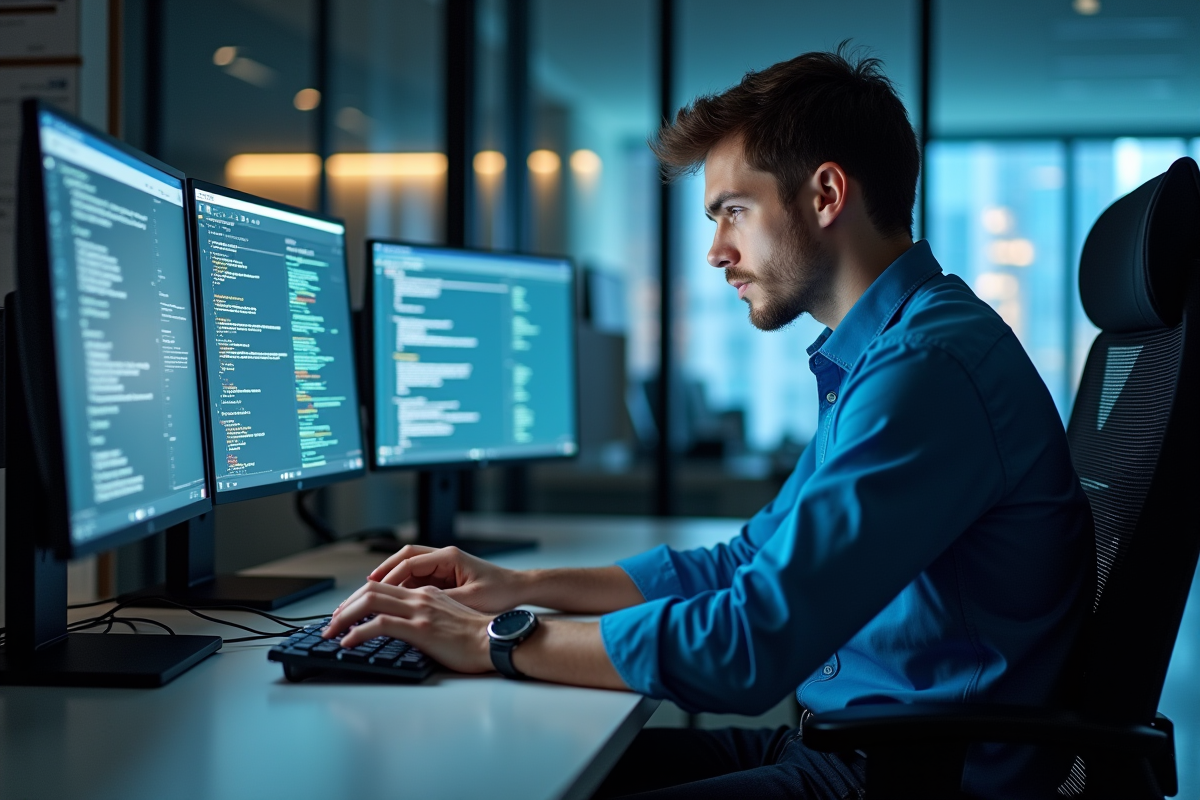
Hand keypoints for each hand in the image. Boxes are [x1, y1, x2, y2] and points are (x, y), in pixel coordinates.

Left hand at [323, 582, 492, 673]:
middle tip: (331, 622)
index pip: (383, 587)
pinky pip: (380, 625)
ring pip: (370, 602)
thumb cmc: (478, 637)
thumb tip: (408, 631)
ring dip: (344, 617)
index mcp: (426, 594)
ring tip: (331, 633)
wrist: (496, 640)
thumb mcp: (448, 620)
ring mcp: (419, 611)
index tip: (346, 614)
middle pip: (371, 590)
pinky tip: (347, 642)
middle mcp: (420, 597)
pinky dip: (358, 632)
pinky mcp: (420, 628)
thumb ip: (427, 619)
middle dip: (345, 606)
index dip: (359, 598)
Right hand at [365, 545, 525, 613]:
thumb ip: (443, 601)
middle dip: (382, 573)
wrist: (519, 589)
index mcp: (449, 557)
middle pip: (404, 559)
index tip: (372, 589)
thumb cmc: (500, 592)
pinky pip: (418, 579)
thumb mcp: (471, 599)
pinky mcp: (445, 577)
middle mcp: (444, 557)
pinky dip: (403, 588)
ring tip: (370, 597)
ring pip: (409, 569)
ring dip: (391, 581)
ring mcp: (444, 566)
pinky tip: (392, 602)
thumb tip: (416, 607)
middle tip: (363, 589)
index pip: (410, 562)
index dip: (389, 575)